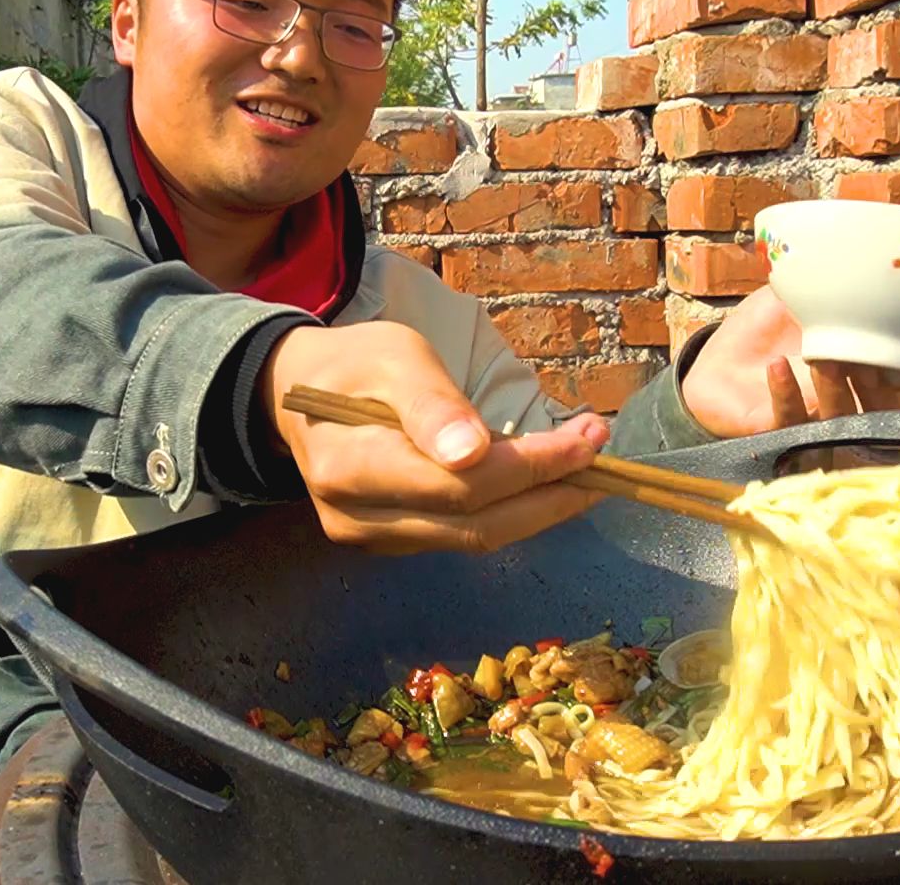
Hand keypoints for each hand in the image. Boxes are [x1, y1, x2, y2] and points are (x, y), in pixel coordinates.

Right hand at [261, 322, 608, 553]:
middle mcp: (355, 518)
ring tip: (586, 470)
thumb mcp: (393, 356)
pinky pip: (462, 535)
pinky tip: (542, 483)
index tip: (590, 436)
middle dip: (550, 494)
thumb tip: (473, 454)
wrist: (297, 393)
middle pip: (474, 524)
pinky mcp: (390, 542)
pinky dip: (510, 511)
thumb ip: (431, 404)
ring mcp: (371, 538)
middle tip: (603, 459)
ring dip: (539, 507)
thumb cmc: (354, 363)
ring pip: (474, 537)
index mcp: (349, 467)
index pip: (461, 484)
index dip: (533, 466)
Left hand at [679, 287, 889, 438]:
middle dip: (879, 387)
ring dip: (834, 391)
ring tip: (825, 361)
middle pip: (876, 406)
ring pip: (837, 419)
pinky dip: (786, 395)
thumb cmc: (758, 331)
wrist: (713, 366)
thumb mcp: (790, 295)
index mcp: (854, 368)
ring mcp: (809, 417)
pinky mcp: (774, 429)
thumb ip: (819, 279)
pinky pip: (788, 422)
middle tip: (871, 359)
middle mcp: (839, 398)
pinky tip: (776, 367)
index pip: (897, 378)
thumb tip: (851, 248)